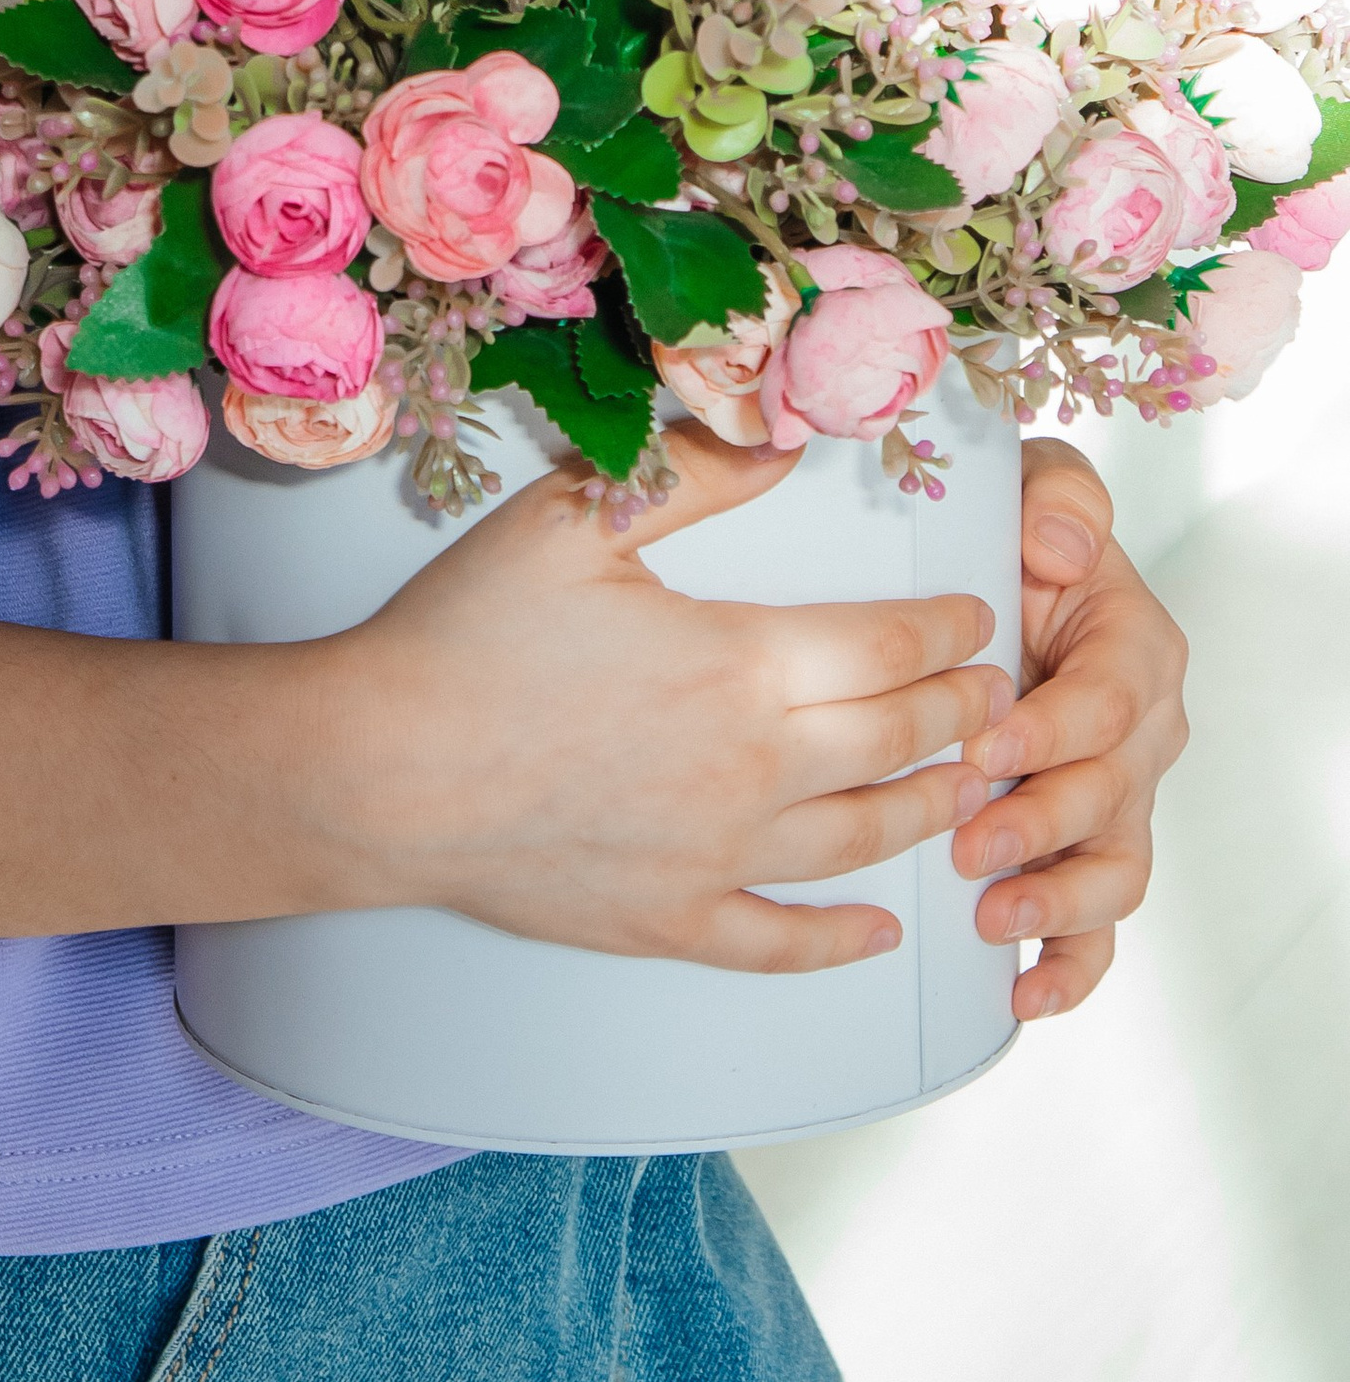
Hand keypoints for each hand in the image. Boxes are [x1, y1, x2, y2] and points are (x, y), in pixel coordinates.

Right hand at [329, 426, 1011, 972]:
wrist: (379, 771)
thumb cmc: (465, 636)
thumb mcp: (571, 521)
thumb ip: (692, 476)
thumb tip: (786, 438)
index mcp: (741, 666)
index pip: (890, 648)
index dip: (948, 631)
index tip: (979, 615)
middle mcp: (754, 772)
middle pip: (899, 743)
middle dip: (965, 714)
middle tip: (1000, 695)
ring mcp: (717, 860)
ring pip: (864, 841)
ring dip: (931, 810)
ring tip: (968, 787)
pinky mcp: (670, 922)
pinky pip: (783, 943)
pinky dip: (845, 940)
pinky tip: (882, 932)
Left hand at [952, 436, 1189, 1023]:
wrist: (994, 581)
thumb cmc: (1013, 535)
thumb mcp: (1036, 485)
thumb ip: (1060, 496)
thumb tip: (1061, 545)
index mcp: (1135, 648)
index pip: (1110, 701)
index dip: (1052, 731)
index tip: (984, 749)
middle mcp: (1142, 733)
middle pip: (1110, 797)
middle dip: (1040, 827)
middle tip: (967, 845)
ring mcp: (1117, 799)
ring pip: (1114, 872)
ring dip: (1056, 904)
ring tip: (991, 919)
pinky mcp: (1084, 849)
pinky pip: (1097, 929)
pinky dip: (1069, 968)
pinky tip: (1023, 998)